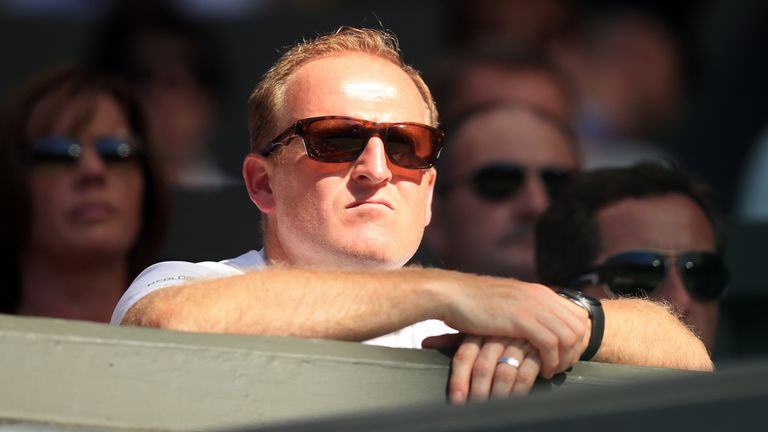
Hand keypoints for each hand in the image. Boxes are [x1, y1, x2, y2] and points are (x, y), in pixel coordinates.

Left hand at [424, 334, 541, 403]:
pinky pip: (527, 374)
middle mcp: (498, 335)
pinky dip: (521, 390)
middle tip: (474, 409)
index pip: (464, 355)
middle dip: (477, 393)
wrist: (541, 309)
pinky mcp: (539, 349)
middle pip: (482, 367)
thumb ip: (454, 339)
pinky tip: (517, 400)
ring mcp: (519, 341)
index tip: (456, 400)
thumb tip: (425, 342)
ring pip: (503, 373)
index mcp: (481, 330)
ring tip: (493, 409)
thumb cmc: (505, 326)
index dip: (458, 379)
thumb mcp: (479, 328)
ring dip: (498, 396)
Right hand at [439, 274, 588, 377]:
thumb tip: (534, 325)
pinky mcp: (521, 319)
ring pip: (569, 336)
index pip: (576, 314)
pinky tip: (541, 370)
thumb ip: (524, 308)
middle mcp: (540, 296)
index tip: (565, 354)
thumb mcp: (507, 301)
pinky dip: (551, 361)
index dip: (577, 337)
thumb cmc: (472, 302)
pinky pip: (551, 343)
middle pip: (578, 326)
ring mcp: (532, 306)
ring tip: (551, 371)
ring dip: (564, 359)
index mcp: (539, 291)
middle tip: (561, 367)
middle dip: (575, 351)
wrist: (452, 294)